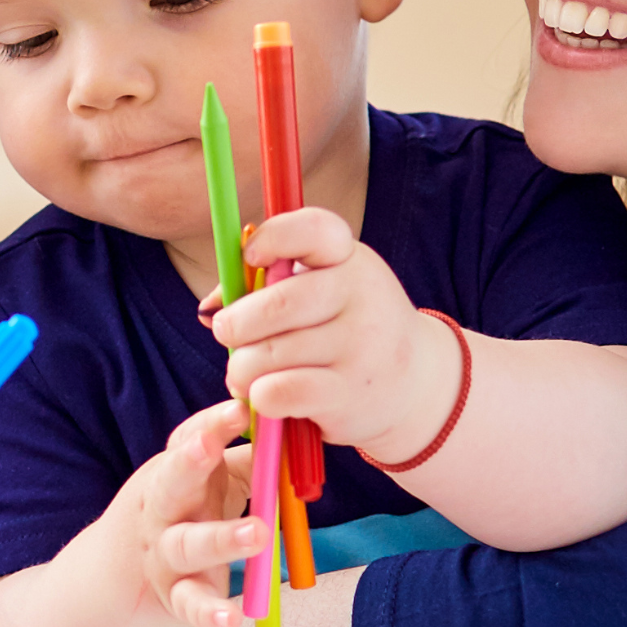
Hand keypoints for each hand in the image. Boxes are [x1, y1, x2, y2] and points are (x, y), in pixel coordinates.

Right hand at [88, 402, 250, 626]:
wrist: (122, 579)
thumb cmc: (184, 514)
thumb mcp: (207, 482)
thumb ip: (246, 459)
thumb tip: (290, 429)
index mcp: (173, 475)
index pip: (187, 441)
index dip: (211, 425)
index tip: (240, 409)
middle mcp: (162, 511)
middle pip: (171, 484)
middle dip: (189, 462)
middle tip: (211, 447)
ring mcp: (164, 555)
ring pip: (187, 545)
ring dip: (221, 538)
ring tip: (258, 533)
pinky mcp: (174, 598)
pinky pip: (190, 605)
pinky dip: (209, 614)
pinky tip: (232, 619)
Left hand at [205, 207, 459, 457]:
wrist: (415, 385)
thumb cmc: (348, 330)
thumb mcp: (324, 291)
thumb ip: (267, 286)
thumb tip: (211, 307)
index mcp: (351, 258)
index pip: (313, 230)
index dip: (273, 237)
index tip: (252, 256)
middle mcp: (361, 296)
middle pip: (277, 303)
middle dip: (235, 323)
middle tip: (228, 333)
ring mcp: (359, 346)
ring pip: (266, 353)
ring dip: (240, 368)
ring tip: (244, 373)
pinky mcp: (348, 393)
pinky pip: (276, 392)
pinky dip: (258, 397)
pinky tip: (266, 397)